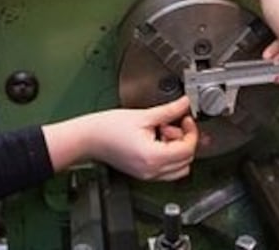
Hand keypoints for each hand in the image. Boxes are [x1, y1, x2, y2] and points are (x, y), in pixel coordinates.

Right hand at [42, 96, 197, 180]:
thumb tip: (185, 104)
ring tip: (161, 132)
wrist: (87, 138)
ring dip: (177, 149)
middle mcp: (152, 171)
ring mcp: (147, 175)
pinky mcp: (143, 173)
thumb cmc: (106, 129)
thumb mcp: (142, 116)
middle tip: (173, 124)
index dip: (191, 132)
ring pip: (178, 168)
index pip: (187, 149)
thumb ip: (169, 110)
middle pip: (186, 160)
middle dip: (184, 140)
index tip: (186, 119)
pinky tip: (155, 140)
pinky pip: (166, 170)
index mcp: (153, 157)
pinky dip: (167, 156)